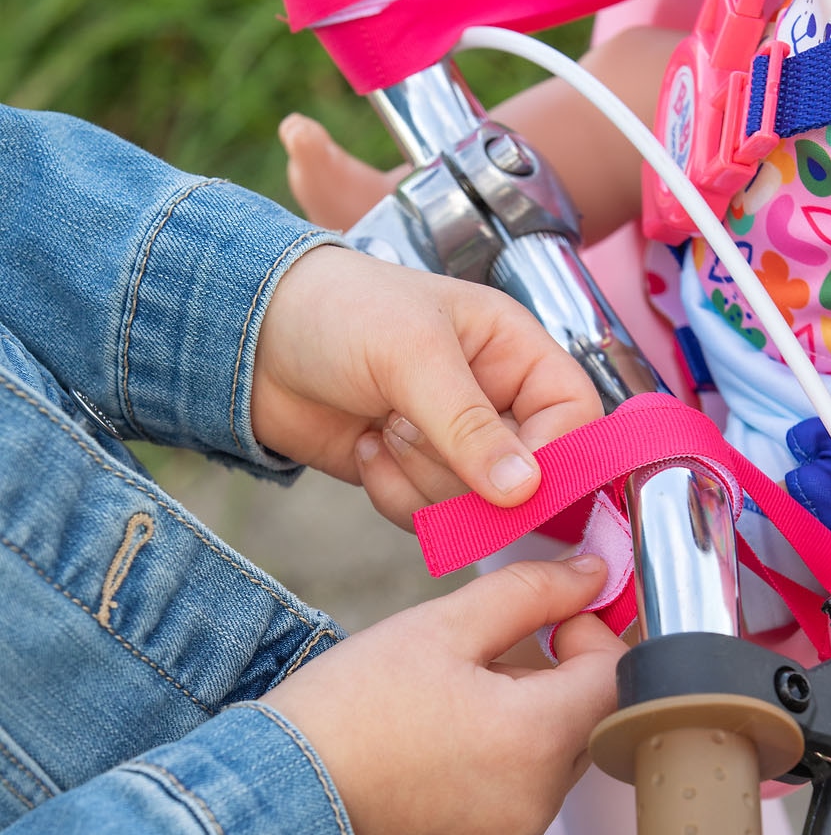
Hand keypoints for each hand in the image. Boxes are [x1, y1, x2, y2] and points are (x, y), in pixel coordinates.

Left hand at [251, 244, 602, 526]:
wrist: (249, 340)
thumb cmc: (337, 312)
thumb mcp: (409, 355)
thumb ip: (469, 425)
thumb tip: (527, 491)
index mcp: (517, 350)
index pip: (577, 417)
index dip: (556, 459)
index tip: (513, 486)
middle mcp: (498, 400)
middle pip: (529, 478)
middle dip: (461, 470)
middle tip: (408, 428)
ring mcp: (458, 445)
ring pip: (477, 508)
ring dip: (420, 481)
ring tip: (383, 427)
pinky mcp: (418, 479)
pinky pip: (432, 521)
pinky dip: (393, 496)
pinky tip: (366, 448)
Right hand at [267, 554, 624, 834]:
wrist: (269, 804)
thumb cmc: (348, 710)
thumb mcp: (440, 628)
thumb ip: (529, 592)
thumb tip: (592, 573)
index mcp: (536, 740)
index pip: (618, 677)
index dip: (590, 636)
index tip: (547, 621)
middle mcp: (537, 808)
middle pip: (584, 726)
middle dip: (548, 685)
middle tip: (477, 662)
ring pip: (546, 773)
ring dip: (517, 735)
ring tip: (440, 715)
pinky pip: (511, 818)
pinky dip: (489, 785)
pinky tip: (427, 764)